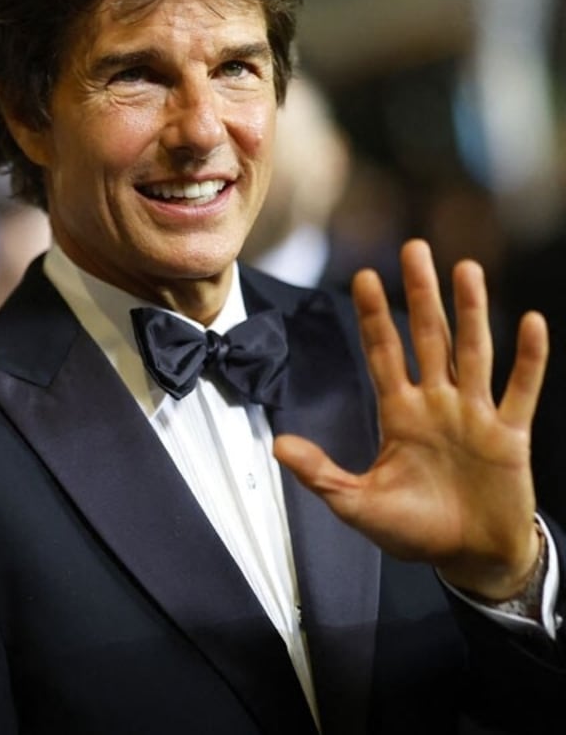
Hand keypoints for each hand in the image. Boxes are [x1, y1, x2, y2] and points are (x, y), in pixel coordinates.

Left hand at [274, 239, 546, 599]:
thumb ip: (321, 474)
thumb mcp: (357, 504)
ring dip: (471, 311)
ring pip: (473, 350)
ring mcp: (475, 415)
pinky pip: (521, 389)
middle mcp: (438, 404)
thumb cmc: (414, 531)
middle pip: (428, 337)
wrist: (469, 558)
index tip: (362, 276)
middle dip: (420, 294)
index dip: (374, 316)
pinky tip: (529, 321)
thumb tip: (276, 446)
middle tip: (413, 248)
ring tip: (465, 267)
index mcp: (400, 414)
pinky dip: (528, 358)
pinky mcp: (511, 435)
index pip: (384, 353)